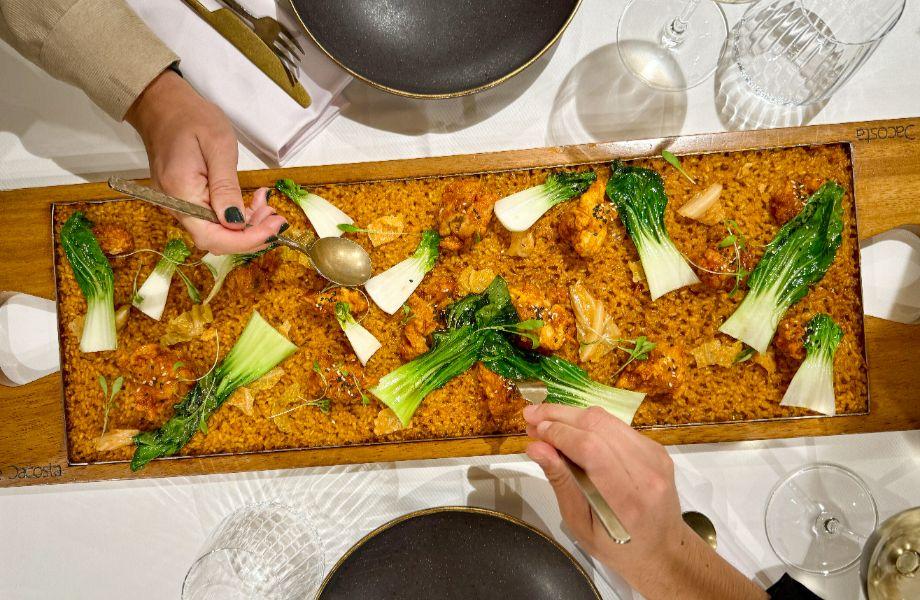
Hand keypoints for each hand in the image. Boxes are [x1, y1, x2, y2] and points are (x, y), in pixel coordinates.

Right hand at [125, 70, 285, 253]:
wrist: (163, 104)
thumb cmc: (192, 117)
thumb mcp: (219, 146)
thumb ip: (226, 186)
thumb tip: (235, 222)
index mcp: (181, 192)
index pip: (213, 236)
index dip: (246, 240)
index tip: (274, 229)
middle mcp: (176, 205)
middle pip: (216, 240)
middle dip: (250, 235)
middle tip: (276, 217)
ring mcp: (179, 205)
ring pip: (216, 232)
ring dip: (247, 226)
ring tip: (266, 206)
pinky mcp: (186, 200)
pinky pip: (212, 219)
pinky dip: (236, 216)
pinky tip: (252, 203)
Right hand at [524, 405, 765, 599]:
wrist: (662, 549)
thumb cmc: (617, 547)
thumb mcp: (580, 525)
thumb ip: (561, 482)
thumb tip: (536, 448)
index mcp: (627, 499)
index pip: (591, 449)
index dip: (559, 433)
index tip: (533, 430)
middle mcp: (646, 471)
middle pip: (599, 425)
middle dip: (560, 415)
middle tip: (531, 416)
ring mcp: (655, 456)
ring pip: (607, 419)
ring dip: (572, 415)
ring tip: (545, 420)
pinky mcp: (656, 448)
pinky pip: (616, 425)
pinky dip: (589, 424)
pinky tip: (571, 430)